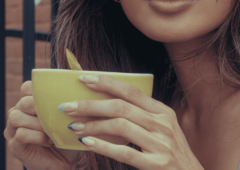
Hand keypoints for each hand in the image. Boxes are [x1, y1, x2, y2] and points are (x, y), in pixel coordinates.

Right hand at [4, 81, 79, 169]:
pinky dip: (37, 137)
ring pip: (16, 116)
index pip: (27, 87)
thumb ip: (67, 101)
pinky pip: (20, 134)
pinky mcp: (14, 144)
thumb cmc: (67, 136)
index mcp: (29, 102)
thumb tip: (78, 82)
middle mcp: (17, 113)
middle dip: (41, 109)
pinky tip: (48, 141)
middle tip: (55, 117)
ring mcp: (12, 129)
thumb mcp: (69, 116)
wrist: (64, 162)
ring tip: (51, 131)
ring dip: (37, 123)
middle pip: (24, 101)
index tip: (55, 99)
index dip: (39, 91)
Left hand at [58, 75, 203, 169]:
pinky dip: (103, 146)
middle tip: (67, 106)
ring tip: (74, 127)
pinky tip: (87, 144)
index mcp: (163, 112)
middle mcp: (163, 124)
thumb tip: (106, 107)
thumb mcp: (162, 131)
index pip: (131, 91)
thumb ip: (142, 118)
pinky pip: (125, 152)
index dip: (106, 82)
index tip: (83, 78)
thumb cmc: (172, 156)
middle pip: (121, 106)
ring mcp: (161, 144)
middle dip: (90, 104)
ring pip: (120, 126)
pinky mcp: (157, 165)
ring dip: (92, 125)